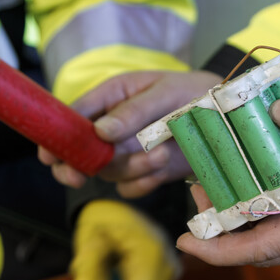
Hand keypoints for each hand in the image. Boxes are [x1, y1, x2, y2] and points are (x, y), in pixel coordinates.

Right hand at [39, 70, 220, 196]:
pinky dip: (143, 183)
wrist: (228, 118)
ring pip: (108, 171)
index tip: (51, 155)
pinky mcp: (145, 171)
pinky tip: (162, 168)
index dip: (58, 136)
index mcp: (113, 96)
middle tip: (77, 177)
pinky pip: (130, 186)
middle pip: (79, 151)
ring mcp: (128, 150)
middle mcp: (114, 125)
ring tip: (160, 155)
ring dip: (130, 169)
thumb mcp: (166, 92)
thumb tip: (100, 131)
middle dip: (75, 166)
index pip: (74, 116)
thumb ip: (133, 110)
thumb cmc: (196, 92)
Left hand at [176, 90, 279, 265]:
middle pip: (268, 247)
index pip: (267, 246)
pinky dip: (275, 206)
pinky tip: (266, 178)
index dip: (222, 248)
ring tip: (222, 184)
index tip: (187, 240)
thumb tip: (274, 115)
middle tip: (198, 193)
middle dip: (227, 229)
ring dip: (249, 217)